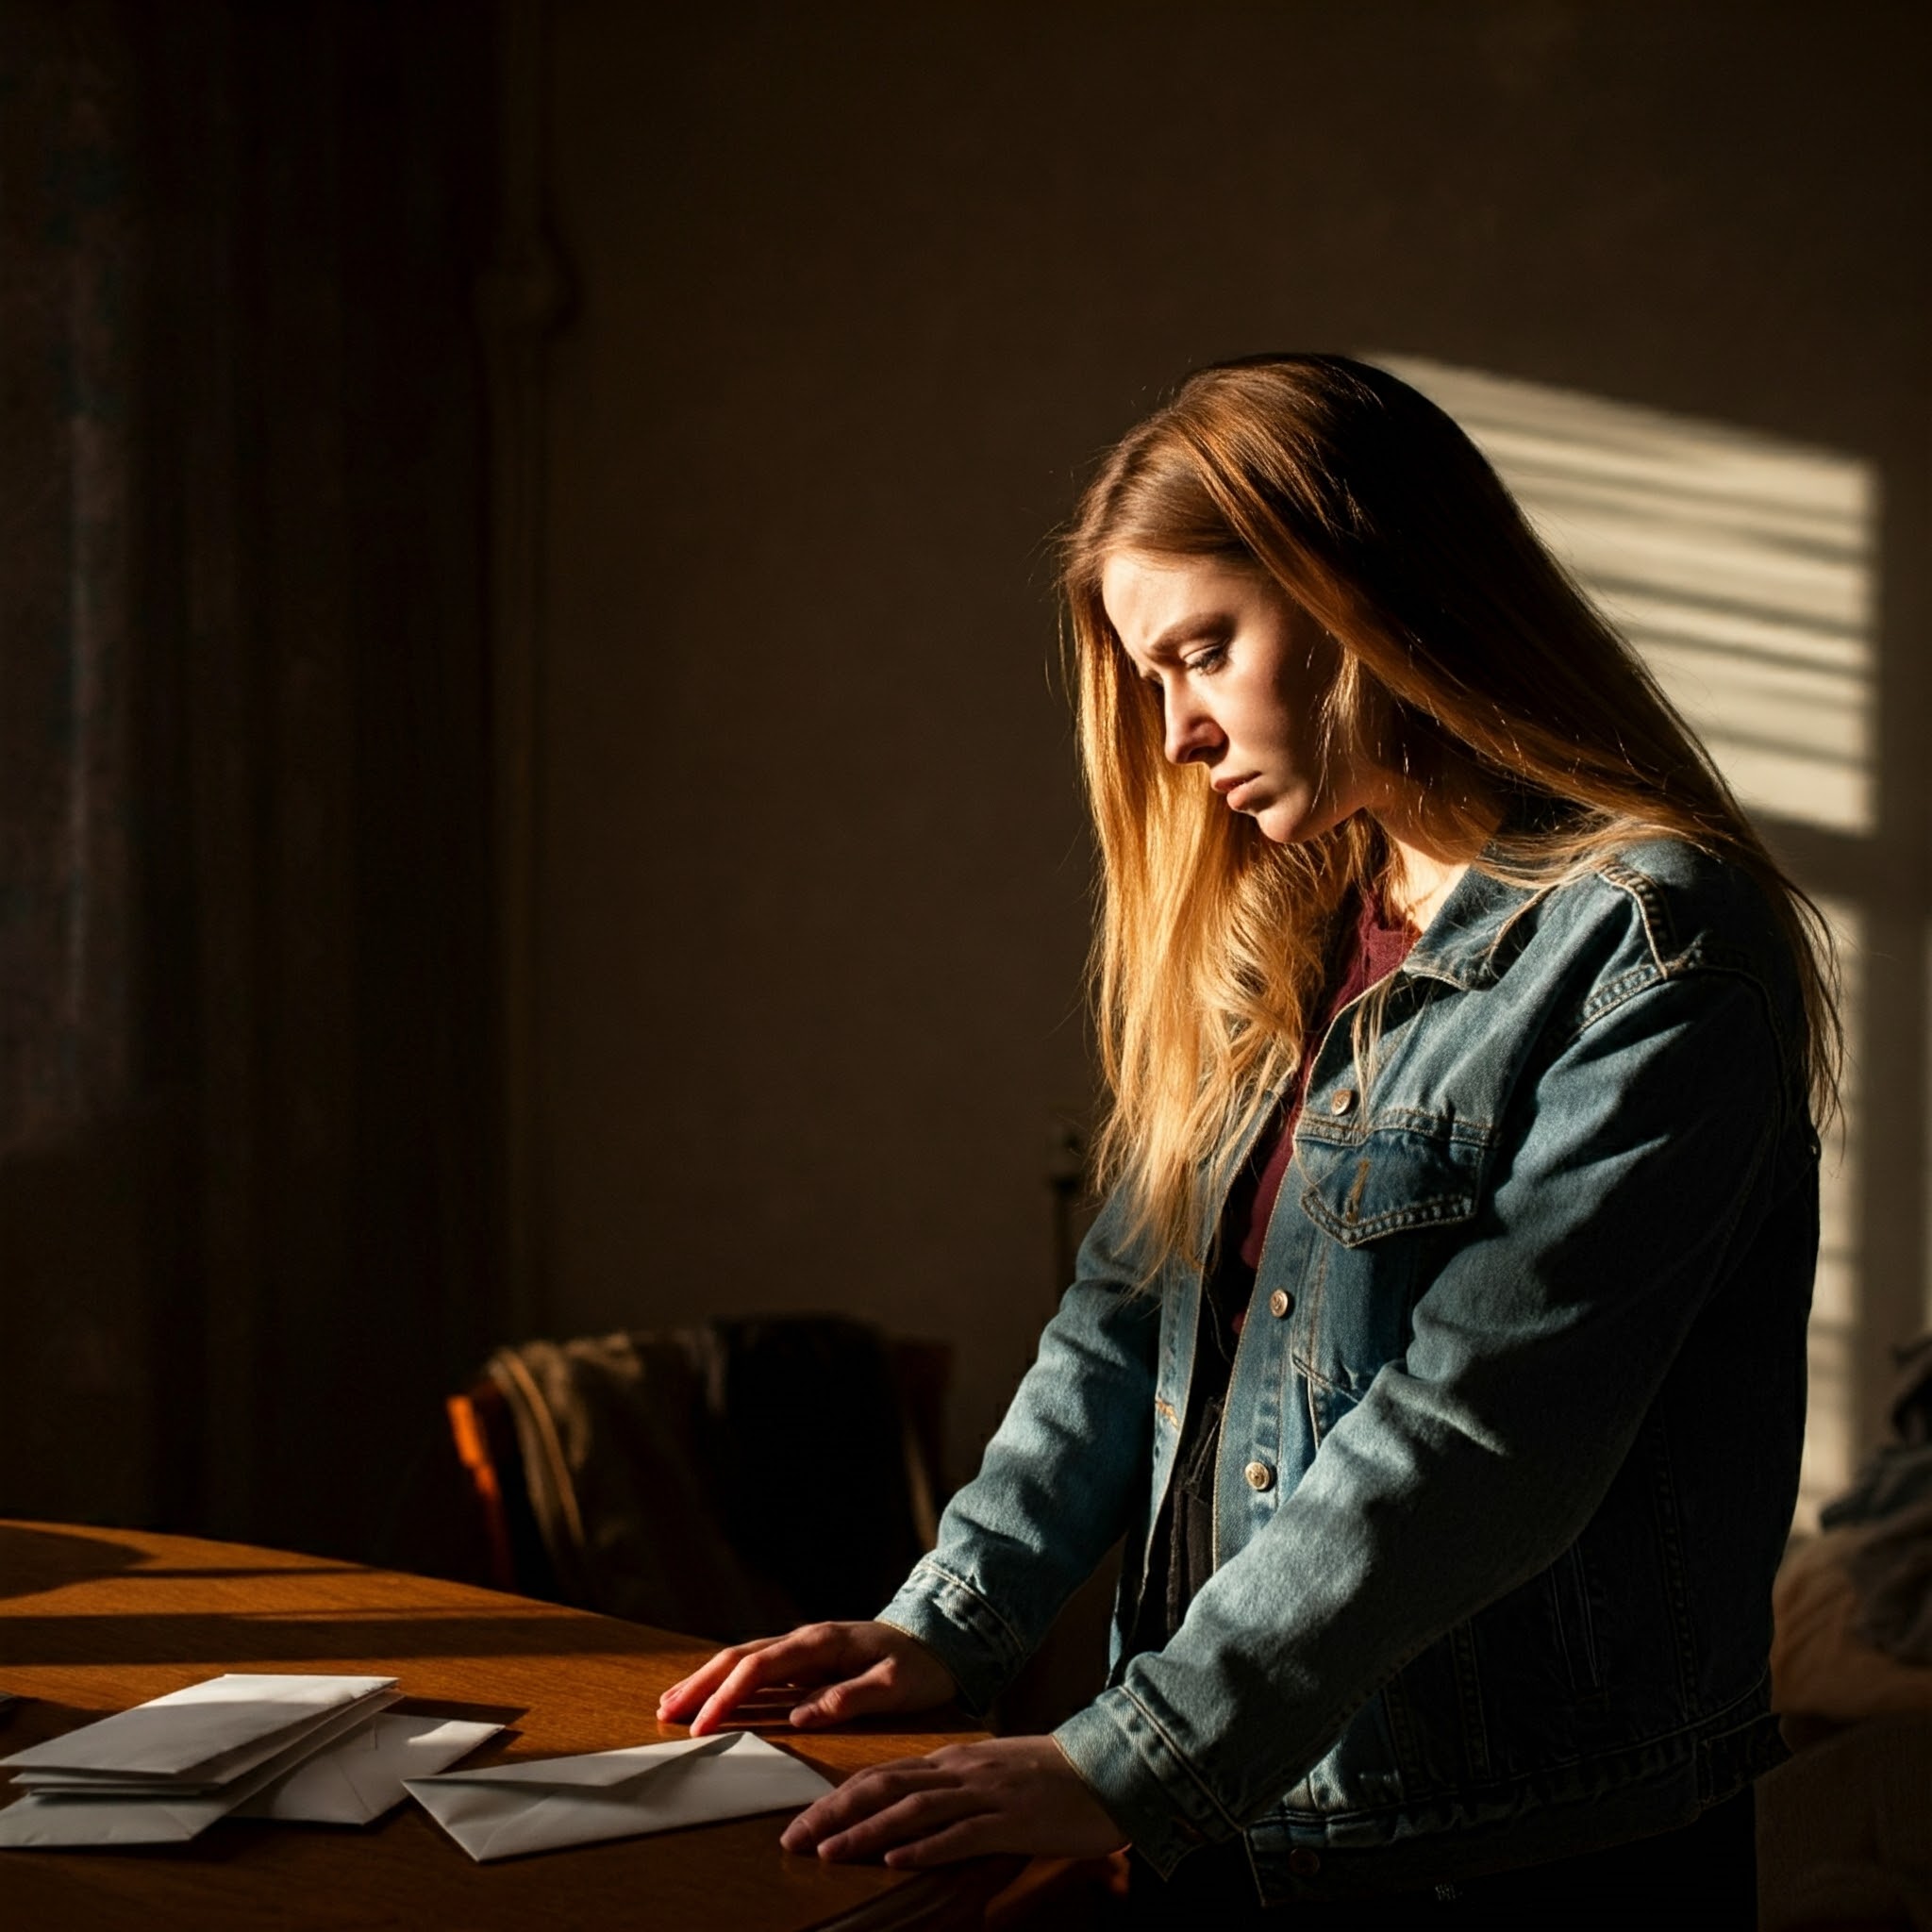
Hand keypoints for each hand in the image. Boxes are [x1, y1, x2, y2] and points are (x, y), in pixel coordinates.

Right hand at [656, 1620, 957, 1735]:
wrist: (941, 1640)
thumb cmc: (920, 1666)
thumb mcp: (896, 1685)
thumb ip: (850, 1697)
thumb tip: (800, 1716)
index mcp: (821, 1643)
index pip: (759, 1667)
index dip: (727, 1696)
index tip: (702, 1726)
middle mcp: (805, 1641)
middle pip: (739, 1658)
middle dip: (700, 1684)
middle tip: (665, 1713)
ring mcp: (803, 1650)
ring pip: (743, 1660)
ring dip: (707, 1681)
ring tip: (672, 1704)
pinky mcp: (806, 1662)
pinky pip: (758, 1670)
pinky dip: (728, 1682)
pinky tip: (712, 1698)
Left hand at [781, 1734, 1127, 1866]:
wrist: (1107, 1768)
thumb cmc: (1051, 1777)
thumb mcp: (993, 1775)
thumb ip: (954, 1790)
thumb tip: (913, 1815)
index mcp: (954, 1761)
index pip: (882, 1776)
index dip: (837, 1799)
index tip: (801, 1822)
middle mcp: (960, 1772)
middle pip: (884, 1789)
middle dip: (833, 1815)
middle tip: (792, 1840)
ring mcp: (985, 1795)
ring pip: (913, 1810)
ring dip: (866, 1833)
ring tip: (828, 1852)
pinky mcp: (1011, 1821)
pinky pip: (962, 1835)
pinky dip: (926, 1848)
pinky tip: (897, 1861)